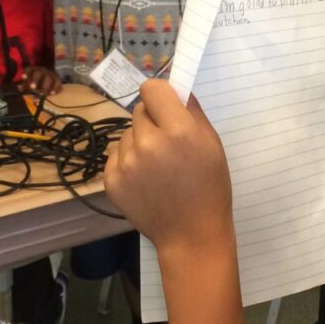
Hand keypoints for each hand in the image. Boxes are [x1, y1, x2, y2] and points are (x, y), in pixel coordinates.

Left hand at [20, 65, 61, 95]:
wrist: (49, 78)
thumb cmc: (36, 82)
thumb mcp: (29, 83)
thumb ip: (24, 85)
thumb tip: (19, 88)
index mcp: (33, 70)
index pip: (29, 70)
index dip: (26, 73)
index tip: (23, 77)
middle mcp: (41, 70)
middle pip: (38, 73)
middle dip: (35, 80)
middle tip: (32, 87)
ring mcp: (50, 74)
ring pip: (48, 78)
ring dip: (45, 86)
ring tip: (43, 95)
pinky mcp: (57, 79)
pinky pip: (57, 83)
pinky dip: (55, 88)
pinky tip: (52, 94)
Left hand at [104, 81, 233, 253]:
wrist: (191, 234)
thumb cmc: (209, 187)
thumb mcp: (212, 144)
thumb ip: (193, 112)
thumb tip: (176, 90)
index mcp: (178, 130)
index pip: (152, 89)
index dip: (160, 96)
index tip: (166, 107)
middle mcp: (148, 143)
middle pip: (138, 111)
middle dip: (152, 122)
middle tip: (167, 145)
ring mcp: (127, 163)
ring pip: (126, 134)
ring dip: (139, 143)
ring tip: (157, 168)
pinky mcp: (112, 181)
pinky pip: (115, 156)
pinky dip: (127, 163)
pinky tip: (144, 180)